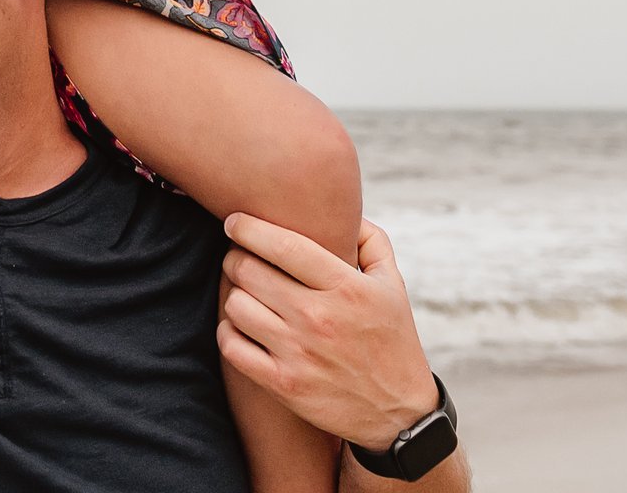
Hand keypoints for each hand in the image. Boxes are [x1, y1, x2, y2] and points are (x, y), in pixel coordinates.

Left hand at [218, 216, 439, 452]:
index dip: (248, 227)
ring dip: (233, 294)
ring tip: (244, 293)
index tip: (234, 221)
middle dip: (236, 257)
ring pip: (236, 305)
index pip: (283, 244)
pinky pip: (232, 346)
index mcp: (346, 288)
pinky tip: (240, 326)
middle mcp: (319, 318)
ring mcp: (299, 353)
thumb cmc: (392, 340)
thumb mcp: (393, 285)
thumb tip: (343, 211)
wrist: (398, 414)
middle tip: (238, 257)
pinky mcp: (283, 385)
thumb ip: (371, 240)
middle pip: (249, 270)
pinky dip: (228, 331)